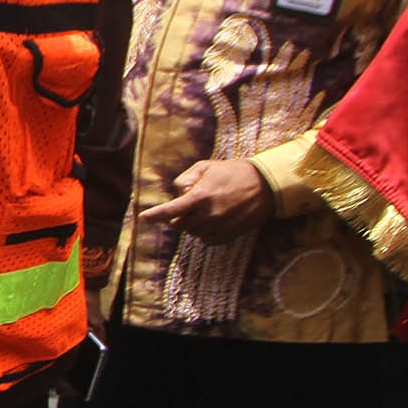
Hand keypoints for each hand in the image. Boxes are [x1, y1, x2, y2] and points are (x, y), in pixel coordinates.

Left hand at [137, 158, 272, 240]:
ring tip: (208, 208)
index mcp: (201, 196)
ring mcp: (219, 227)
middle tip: (194, 203)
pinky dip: (205, 232)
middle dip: (181, 215)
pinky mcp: (228, 236)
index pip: (172, 210)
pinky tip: (215, 219)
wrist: (265, 185)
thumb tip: (178, 193)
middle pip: (180, 224)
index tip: (143, 219)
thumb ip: (186, 178)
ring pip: (193, 233)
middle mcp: (208, 214)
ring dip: (193, 223)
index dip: (156, 215)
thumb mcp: (206, 166)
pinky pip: (206, 240)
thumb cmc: (233, 172)